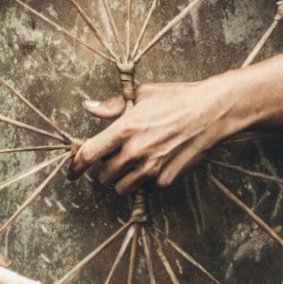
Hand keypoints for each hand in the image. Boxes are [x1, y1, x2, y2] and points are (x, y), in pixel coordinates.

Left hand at [67, 79, 240, 194]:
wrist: (211, 112)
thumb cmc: (177, 98)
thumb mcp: (142, 94)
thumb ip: (113, 106)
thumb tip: (91, 108)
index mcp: (124, 129)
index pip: (89, 154)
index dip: (75, 166)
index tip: (71, 172)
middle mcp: (135, 152)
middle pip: (103, 177)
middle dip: (103, 171)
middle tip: (112, 163)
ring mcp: (151, 168)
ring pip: (121, 188)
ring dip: (121, 180)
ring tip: (131, 167)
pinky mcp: (166, 180)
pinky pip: (147, 189)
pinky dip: (146, 182)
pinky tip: (154, 166)